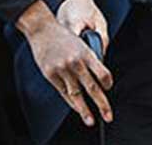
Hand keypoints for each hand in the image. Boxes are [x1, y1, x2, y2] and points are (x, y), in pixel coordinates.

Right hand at [16, 0, 113, 126]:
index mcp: (86, 53)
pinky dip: (71, 102)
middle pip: (93, 88)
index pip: (102, 73)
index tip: (109, 88)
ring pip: (77, 95)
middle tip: (108, 116)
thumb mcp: (81, 43)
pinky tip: (76, 108)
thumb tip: (98, 77)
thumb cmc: (63, 37)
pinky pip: (63, 93)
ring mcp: (63, 70)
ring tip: (90, 120)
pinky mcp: (51, 75)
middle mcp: (76, 63)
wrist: (43, 30)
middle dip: (102, 104)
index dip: (108, 83)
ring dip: (84, 110)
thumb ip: (89, 59)